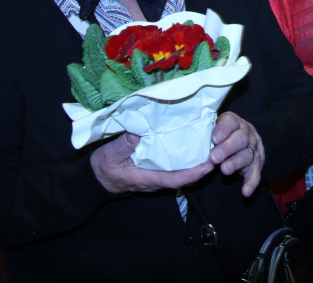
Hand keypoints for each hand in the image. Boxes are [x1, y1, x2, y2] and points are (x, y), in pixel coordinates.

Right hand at [90, 132, 213, 193]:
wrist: (95, 178)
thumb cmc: (104, 167)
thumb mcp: (112, 153)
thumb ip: (126, 143)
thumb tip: (140, 131)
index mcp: (147, 179)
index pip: (175, 179)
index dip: (193, 174)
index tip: (208, 165)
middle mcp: (155, 180)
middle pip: (183, 177)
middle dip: (200, 168)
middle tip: (217, 152)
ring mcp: (155, 177)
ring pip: (180, 173)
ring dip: (194, 163)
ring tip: (208, 148)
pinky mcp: (154, 172)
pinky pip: (173, 168)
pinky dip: (183, 160)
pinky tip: (190, 147)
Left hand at [209, 112, 263, 196]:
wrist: (246, 141)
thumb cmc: (225, 135)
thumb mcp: (217, 128)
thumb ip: (208, 132)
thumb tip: (192, 141)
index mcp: (235, 123)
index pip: (231, 122)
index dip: (223, 129)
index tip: (214, 138)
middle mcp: (247, 134)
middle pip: (240, 139)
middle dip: (227, 148)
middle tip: (214, 157)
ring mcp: (253, 149)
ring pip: (247, 155)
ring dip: (235, 163)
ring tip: (224, 170)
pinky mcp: (257, 164)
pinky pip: (255, 174)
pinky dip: (251, 183)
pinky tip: (245, 191)